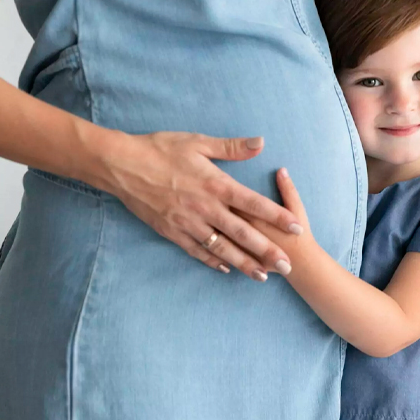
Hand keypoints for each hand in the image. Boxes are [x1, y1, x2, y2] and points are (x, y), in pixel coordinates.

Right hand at [102, 131, 303, 280]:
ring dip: (243, 264)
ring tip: (263, 277)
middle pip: (243, 233)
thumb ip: (231, 147)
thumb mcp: (197, 142)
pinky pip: (196, 251)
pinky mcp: (172, 232)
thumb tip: (261, 143)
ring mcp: (188, 223)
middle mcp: (205, 208)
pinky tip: (226, 270)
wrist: (122, 166)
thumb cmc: (160, 149)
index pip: (254, 203)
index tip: (297, 228)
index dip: (277, 216)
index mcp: (215, 184)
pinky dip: (212, 262)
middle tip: (287, 267)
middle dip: (267, 251)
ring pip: (222, 248)